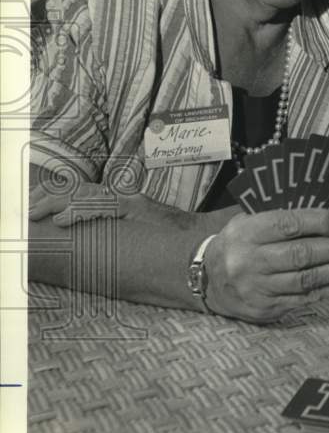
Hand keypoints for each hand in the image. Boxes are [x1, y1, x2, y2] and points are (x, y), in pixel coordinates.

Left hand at [28, 183, 214, 233]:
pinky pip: (101, 207)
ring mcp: (128, 202)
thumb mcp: (134, 235)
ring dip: (56, 203)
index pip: (80, 194)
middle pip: (77, 190)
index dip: (54, 197)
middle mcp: (122, 197)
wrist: (197, 240)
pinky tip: (62, 220)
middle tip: (26, 210)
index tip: (32, 207)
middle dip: (48, 198)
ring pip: (84, 195)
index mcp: (119, 203)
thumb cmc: (167, 242)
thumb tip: (86, 242)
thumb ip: (114, 232)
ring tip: (35, 213)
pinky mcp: (135, 209)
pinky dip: (78, 211)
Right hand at [204, 209, 328, 323]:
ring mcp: (258, 288)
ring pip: (308, 279)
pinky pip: (307, 298)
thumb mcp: (248, 220)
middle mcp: (250, 261)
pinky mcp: (267, 308)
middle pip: (302, 254)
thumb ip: (282, 217)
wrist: (204, 279)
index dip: (323, 223)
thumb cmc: (238, 243)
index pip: (290, 225)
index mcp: (247, 232)